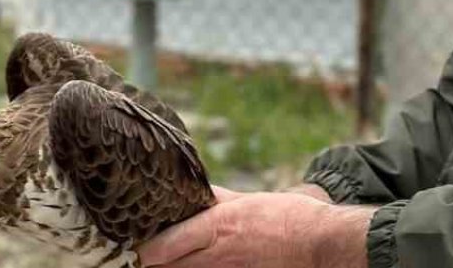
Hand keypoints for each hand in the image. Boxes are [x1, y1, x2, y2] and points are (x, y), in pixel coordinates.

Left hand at [138, 186, 373, 267]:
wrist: (320, 244)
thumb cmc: (289, 218)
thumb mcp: (248, 200)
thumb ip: (217, 199)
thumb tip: (194, 193)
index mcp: (215, 228)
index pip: (160, 247)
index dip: (141, 246)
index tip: (132, 238)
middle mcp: (214, 256)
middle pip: (163, 266)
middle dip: (149, 258)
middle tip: (140, 248)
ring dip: (172, 263)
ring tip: (165, 254)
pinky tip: (196, 260)